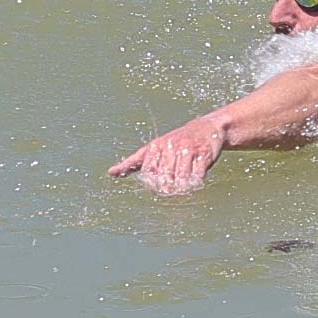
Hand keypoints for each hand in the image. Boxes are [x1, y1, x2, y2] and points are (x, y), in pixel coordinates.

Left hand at [108, 113, 230, 193]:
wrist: (207, 128)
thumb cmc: (175, 142)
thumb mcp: (152, 149)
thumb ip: (132, 163)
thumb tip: (111, 173)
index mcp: (156, 147)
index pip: (148, 171)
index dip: (152, 182)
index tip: (157, 184)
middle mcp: (171, 147)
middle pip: (164, 177)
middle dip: (167, 187)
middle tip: (170, 189)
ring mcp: (188, 151)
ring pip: (181, 178)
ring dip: (181, 187)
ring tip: (182, 186)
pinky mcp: (204, 155)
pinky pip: (197, 176)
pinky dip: (195, 183)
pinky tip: (194, 181)